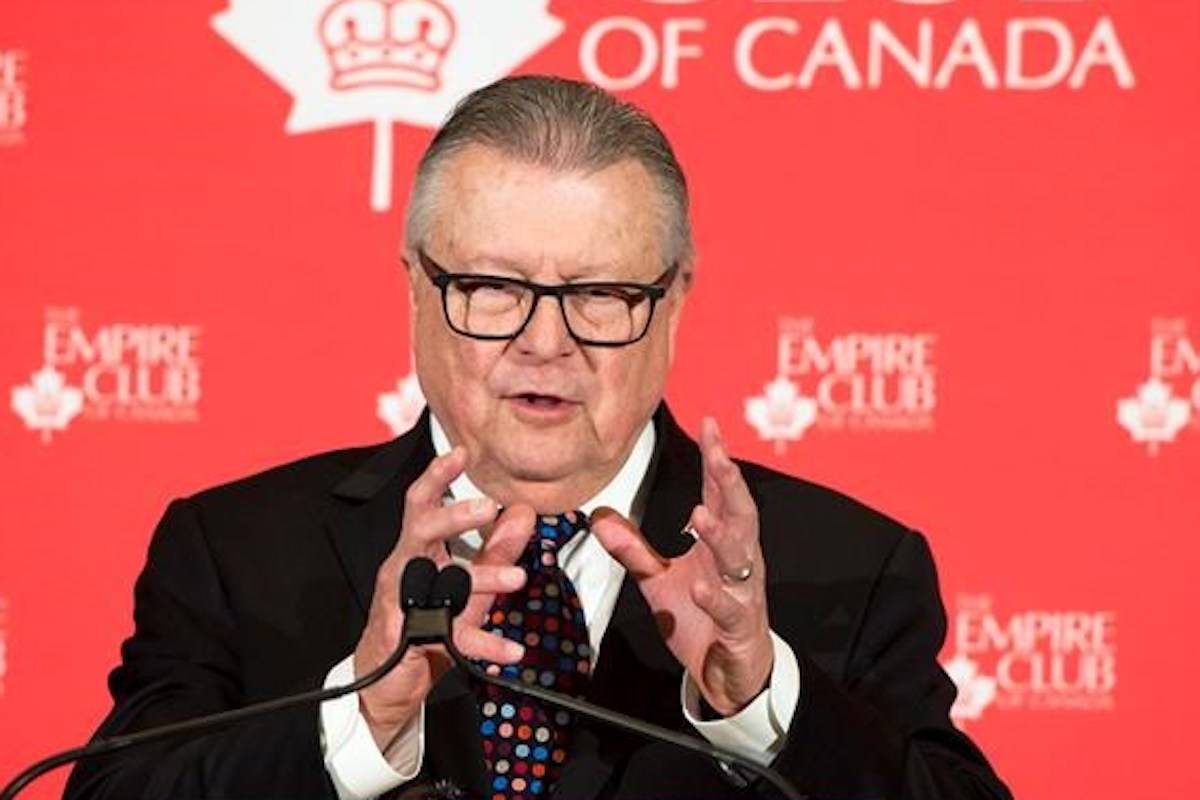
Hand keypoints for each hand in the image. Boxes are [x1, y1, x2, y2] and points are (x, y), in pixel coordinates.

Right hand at [353, 447, 537, 750]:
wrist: (389, 681)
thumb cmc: (425, 620)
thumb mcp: (466, 582)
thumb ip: (493, 549)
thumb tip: (524, 512)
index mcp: (416, 548)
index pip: (421, 503)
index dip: (437, 474)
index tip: (461, 450)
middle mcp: (404, 567)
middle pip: (421, 530)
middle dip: (453, 516)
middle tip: (488, 506)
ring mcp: (402, 602)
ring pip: (439, 581)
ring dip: (480, 578)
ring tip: (517, 578)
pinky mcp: (410, 638)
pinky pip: (452, 637)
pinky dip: (484, 644)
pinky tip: (513, 650)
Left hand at [591, 417, 771, 715]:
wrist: (729, 672)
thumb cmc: (702, 618)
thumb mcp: (659, 581)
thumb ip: (633, 549)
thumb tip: (599, 516)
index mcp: (721, 543)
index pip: (720, 494)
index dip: (716, 460)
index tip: (710, 426)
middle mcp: (738, 561)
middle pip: (739, 513)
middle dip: (730, 482)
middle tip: (718, 454)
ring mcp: (743, 592)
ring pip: (738, 558)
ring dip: (720, 536)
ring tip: (700, 515)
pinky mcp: (740, 626)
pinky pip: (731, 609)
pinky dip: (716, 598)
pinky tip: (701, 588)